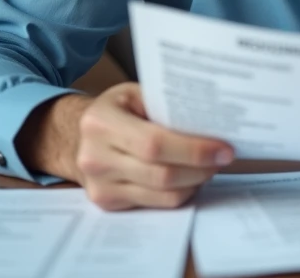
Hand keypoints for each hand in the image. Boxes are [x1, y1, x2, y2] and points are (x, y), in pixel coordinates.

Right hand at [17, 83, 233, 210]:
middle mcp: (95, 156)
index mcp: (100, 121)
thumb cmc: (117, 110)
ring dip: (195, 182)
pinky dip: (180, 193)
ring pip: (163, 194)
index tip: (223, 148)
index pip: (154, 143)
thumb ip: (165, 105)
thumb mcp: (134, 94)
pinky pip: (156, 204)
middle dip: (201, 168)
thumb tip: (212, 120)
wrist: (76, 137)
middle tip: (223, 157)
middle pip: (161, 174)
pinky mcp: (106, 203)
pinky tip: (189, 178)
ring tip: (209, 166)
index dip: (193, 149)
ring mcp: (99, 185)